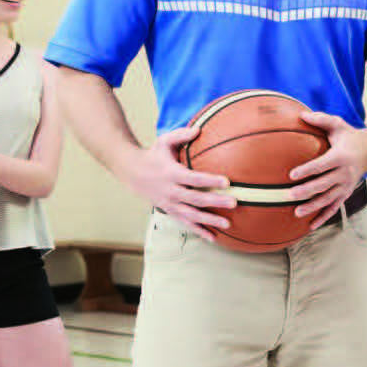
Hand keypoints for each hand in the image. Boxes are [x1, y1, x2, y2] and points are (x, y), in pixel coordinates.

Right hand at [122, 127, 234, 241]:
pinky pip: (186, 223)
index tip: (227, 181)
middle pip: (196, 199)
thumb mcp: (164, 141)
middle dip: (215, 202)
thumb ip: (181, 135)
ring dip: (210, 221)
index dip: (210, 180)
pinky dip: (199, 231)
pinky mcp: (170, 211)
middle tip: (234, 202)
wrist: (132, 173)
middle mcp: (171, 191)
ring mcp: (170, 203)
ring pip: (192, 215)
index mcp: (172, 173)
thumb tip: (199, 129)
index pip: (194, 178)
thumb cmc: (153, 155)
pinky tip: (213, 238)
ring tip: (228, 225)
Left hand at [292, 111, 366, 227]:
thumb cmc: (350, 137)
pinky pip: (334, 207)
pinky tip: (311, 225)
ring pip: (328, 199)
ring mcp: (346, 186)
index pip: (322, 165)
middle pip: (324, 185)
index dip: (307, 170)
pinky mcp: (346, 194)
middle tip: (289, 195)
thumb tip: (300, 115)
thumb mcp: (338, 125)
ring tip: (296, 212)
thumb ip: (320, 119)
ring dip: (313, 207)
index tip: (292, 174)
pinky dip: (323, 217)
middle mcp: (345, 173)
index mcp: (341, 157)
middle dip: (307, 191)